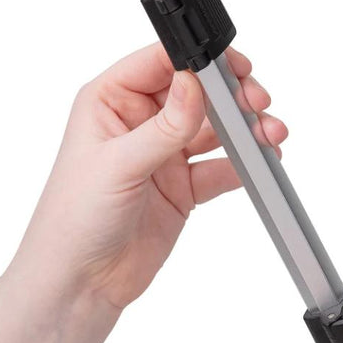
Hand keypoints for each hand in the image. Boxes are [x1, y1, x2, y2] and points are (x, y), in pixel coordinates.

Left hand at [10, 44, 287, 308]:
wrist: (81, 282)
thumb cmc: (74, 219)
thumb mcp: (118, 166)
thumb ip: (163, 127)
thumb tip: (194, 84)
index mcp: (111, 103)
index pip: (161, 64)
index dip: (198, 61)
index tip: (231, 68)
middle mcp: (139, 124)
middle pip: (196, 94)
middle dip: (230, 96)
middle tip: (256, 103)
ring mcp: (163, 156)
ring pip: (213, 131)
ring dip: (243, 131)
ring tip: (269, 134)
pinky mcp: (181, 189)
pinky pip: (218, 169)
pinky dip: (241, 166)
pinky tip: (259, 164)